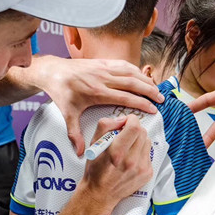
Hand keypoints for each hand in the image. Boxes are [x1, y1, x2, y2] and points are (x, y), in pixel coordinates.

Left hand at [37, 56, 162, 155]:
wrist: (53, 71)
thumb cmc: (62, 93)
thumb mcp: (67, 114)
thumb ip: (75, 134)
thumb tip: (80, 153)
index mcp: (97, 92)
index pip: (126, 98)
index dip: (142, 103)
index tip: (154, 110)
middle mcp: (103, 78)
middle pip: (133, 83)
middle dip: (150, 91)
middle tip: (161, 99)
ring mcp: (104, 68)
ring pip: (131, 72)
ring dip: (146, 80)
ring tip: (156, 88)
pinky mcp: (103, 62)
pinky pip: (124, 65)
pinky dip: (136, 70)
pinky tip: (142, 76)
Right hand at [80, 115, 152, 205]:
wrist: (100, 193)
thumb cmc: (95, 169)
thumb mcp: (93, 144)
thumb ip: (105, 126)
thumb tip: (121, 119)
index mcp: (117, 152)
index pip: (135, 127)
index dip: (131, 120)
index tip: (127, 121)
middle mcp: (131, 161)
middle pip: (143, 132)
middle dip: (134, 129)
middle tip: (125, 134)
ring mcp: (141, 168)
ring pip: (147, 142)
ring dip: (139, 140)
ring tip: (128, 147)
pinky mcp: (147, 174)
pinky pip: (149, 154)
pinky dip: (141, 152)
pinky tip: (131, 158)